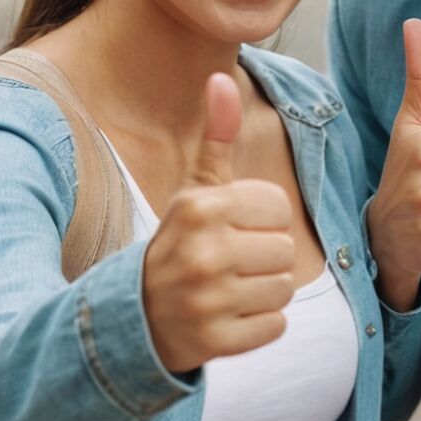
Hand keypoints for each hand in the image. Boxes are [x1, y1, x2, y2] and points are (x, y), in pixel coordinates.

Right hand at [143, 73, 294, 372]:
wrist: (135, 316)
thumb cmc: (181, 241)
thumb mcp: (196, 188)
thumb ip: (218, 135)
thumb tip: (221, 77)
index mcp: (204, 207)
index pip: (280, 209)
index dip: (263, 220)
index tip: (233, 229)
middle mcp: (205, 252)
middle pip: (286, 250)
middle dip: (265, 257)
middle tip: (231, 263)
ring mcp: (208, 301)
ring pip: (284, 289)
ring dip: (265, 291)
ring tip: (231, 288)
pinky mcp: (215, 342)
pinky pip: (275, 327)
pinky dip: (260, 326)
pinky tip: (229, 316)